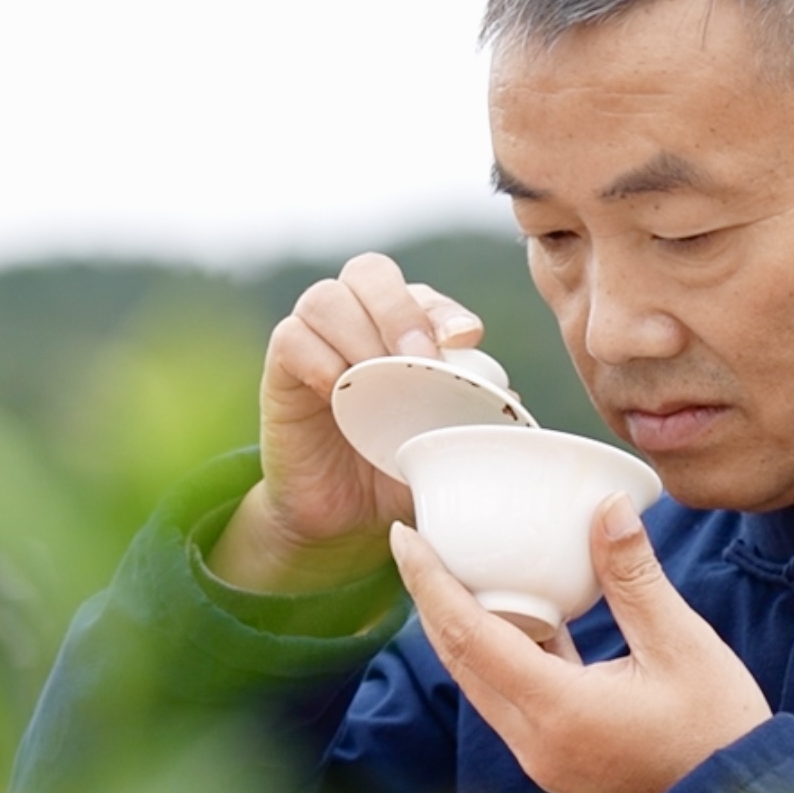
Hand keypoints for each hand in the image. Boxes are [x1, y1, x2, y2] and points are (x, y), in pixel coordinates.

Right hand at [208, 251, 486, 593]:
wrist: (346, 521)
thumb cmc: (400, 470)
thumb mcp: (447, 442)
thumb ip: (476, 413)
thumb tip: (513, 396)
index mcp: (402, 327)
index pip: (421, 292)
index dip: (443, 308)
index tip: (467, 339)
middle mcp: (356, 320)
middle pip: (368, 271)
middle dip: (398, 307)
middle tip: (420, 355)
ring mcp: (314, 340)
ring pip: (326, 298)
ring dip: (358, 332)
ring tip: (378, 377)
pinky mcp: (280, 370)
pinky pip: (291, 338)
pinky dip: (319, 359)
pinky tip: (339, 393)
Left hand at [388, 494, 772, 792]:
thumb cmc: (719, 732)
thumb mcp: (682, 644)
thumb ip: (634, 576)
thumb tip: (606, 506)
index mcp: (557, 710)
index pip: (468, 636)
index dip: (429, 582)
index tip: (404, 535)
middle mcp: (534, 740)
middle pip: (459, 659)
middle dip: (430, 600)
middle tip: (417, 542)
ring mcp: (542, 755)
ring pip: (480, 681)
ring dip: (462, 628)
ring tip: (455, 571)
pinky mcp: (558, 758)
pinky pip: (510, 697)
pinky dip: (501, 654)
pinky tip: (516, 614)